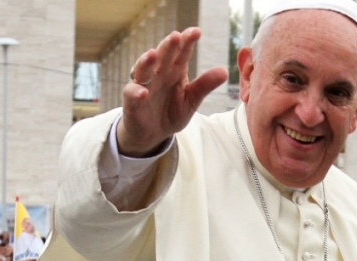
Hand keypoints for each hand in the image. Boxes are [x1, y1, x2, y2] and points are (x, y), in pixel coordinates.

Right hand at [118, 27, 228, 156]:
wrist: (153, 133)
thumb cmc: (172, 112)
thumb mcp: (192, 100)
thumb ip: (204, 85)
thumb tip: (225, 71)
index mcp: (174, 71)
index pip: (181, 53)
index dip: (187, 42)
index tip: (196, 32)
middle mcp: (158, 74)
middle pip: (162, 56)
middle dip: (168, 46)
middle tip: (176, 36)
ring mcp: (143, 85)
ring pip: (142, 70)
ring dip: (146, 62)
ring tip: (153, 55)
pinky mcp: (132, 101)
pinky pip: (131, 94)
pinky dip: (136, 92)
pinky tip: (143, 93)